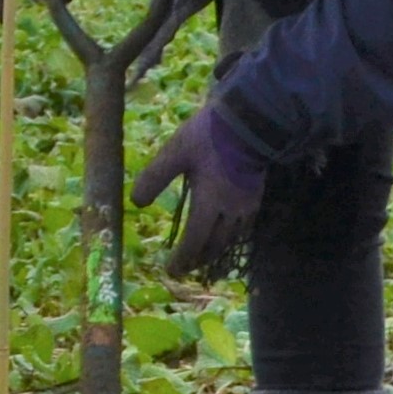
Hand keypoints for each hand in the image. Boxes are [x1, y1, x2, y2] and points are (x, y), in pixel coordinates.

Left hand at [131, 103, 264, 279]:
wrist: (248, 122)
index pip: (195, 240)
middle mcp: (230, 211)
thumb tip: (136, 203)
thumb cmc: (208, 138)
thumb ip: (155, 178)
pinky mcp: (256, 196)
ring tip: (203, 256)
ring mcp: (246, 205)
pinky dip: (231, 238)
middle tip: (185, 268)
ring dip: (215, 251)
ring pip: (231, 239)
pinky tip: (225, 234)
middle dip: (198, 259)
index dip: (183, 258)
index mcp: (209, 203)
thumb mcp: (174, 153)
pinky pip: (243, 227)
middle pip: (215, 246)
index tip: (171, 271)